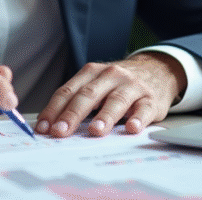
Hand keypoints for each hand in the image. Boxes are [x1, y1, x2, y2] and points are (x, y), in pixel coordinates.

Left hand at [34, 52, 186, 137]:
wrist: (157, 70)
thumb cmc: (119, 84)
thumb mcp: (97, 84)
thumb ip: (77, 101)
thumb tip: (51, 127)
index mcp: (92, 73)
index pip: (69, 91)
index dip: (54, 109)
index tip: (44, 128)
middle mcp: (111, 76)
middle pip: (89, 95)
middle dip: (72, 114)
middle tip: (61, 131)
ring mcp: (132, 86)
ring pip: (116, 101)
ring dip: (105, 116)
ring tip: (95, 131)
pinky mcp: (151, 99)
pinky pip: (144, 109)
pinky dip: (138, 119)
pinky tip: (132, 128)